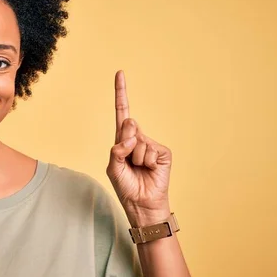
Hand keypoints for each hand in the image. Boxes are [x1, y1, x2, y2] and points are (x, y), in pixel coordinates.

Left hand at [106, 71, 171, 226]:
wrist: (142, 204)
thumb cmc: (126, 186)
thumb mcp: (113, 167)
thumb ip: (117, 148)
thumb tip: (132, 131)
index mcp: (123, 139)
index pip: (122, 111)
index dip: (121, 93)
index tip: (120, 72)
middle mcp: (138, 138)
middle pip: (128, 125)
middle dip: (125, 144)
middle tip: (129, 163)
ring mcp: (151, 144)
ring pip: (138, 141)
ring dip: (135, 159)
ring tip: (138, 170)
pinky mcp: (163, 152)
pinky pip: (149, 150)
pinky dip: (146, 162)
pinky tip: (149, 170)